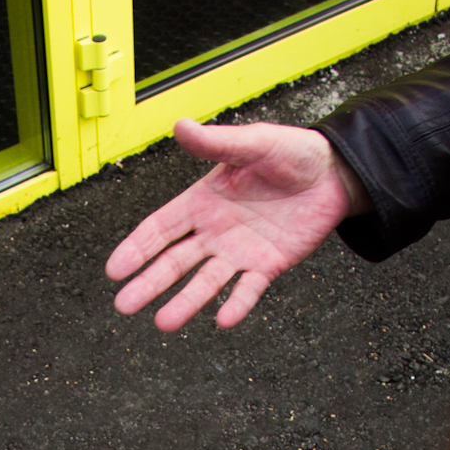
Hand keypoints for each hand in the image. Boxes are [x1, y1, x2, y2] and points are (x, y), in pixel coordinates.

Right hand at [105, 119, 371, 331]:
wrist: (334, 173)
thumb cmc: (292, 152)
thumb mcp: (253, 143)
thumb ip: (217, 143)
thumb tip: (180, 125)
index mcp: (203, 201)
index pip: (161, 229)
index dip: (137, 248)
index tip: (115, 270)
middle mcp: (215, 232)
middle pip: (174, 262)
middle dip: (149, 283)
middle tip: (124, 305)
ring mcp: (240, 252)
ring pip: (206, 282)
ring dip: (185, 302)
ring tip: (164, 323)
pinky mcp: (268, 266)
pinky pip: (249, 290)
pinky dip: (238, 304)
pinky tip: (224, 319)